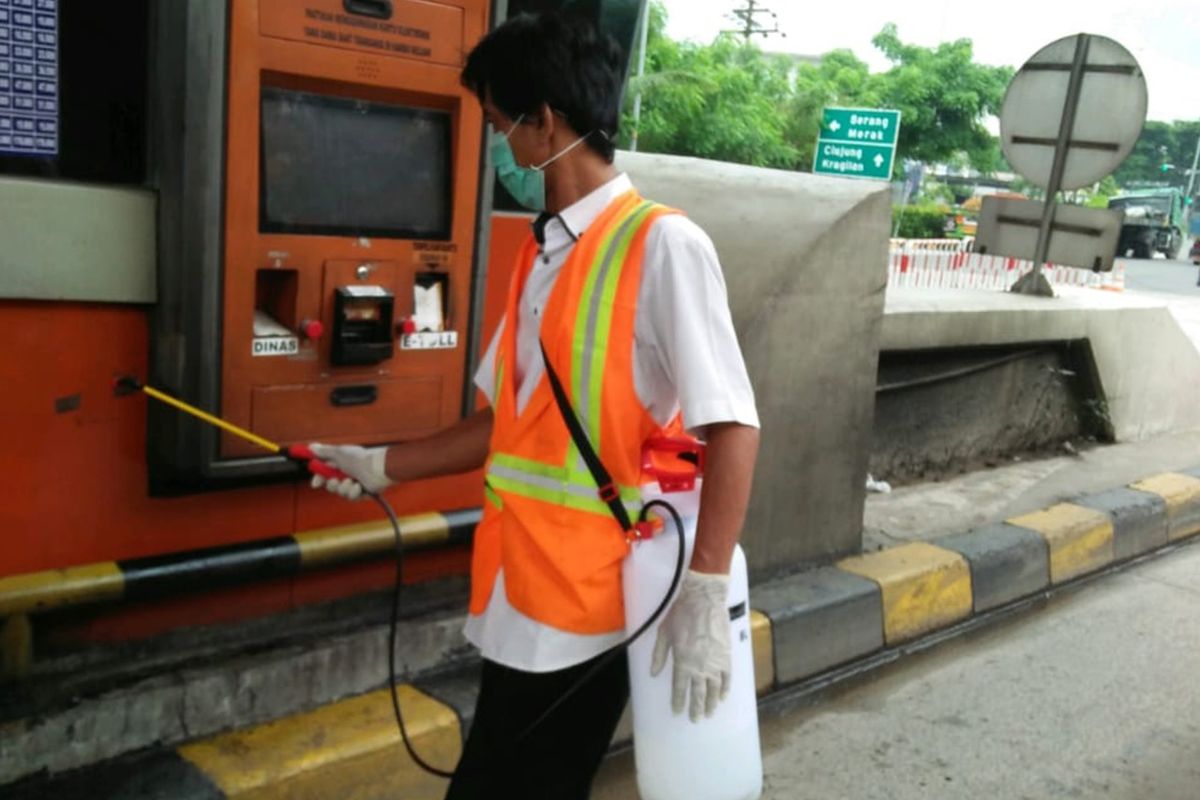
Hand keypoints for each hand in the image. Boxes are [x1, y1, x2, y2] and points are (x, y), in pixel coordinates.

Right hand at [307, 443, 392, 498]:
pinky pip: (352, 497)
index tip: (316, 484)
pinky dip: (354, 492)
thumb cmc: (359, 458)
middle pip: (331, 485)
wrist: (378, 468)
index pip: (325, 473)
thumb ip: (324, 451)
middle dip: (332, 485)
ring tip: (351, 481)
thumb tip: (311, 447)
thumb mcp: (338, 453)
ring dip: (344, 488)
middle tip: (335, 480)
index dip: (319, 479)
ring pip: (341, 492)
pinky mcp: (363, 492)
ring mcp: (356, 483)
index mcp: (341, 463)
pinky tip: (359, 486)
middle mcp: (348, 473)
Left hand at [650, 569, 730, 721]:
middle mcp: (700, 668)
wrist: (704, 600)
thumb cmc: (681, 614)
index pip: (680, 689)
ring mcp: (715, 663)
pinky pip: (727, 678)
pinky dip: (725, 689)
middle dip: (696, 709)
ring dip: (711, 703)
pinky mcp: (727, 656)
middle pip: (698, 694)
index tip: (677, 712)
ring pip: (714, 690)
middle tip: (695, 719)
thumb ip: (659, 655)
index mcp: (682, 663)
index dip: (678, 702)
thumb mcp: (663, 633)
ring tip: (709, 713)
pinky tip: (722, 696)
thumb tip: (653, 673)